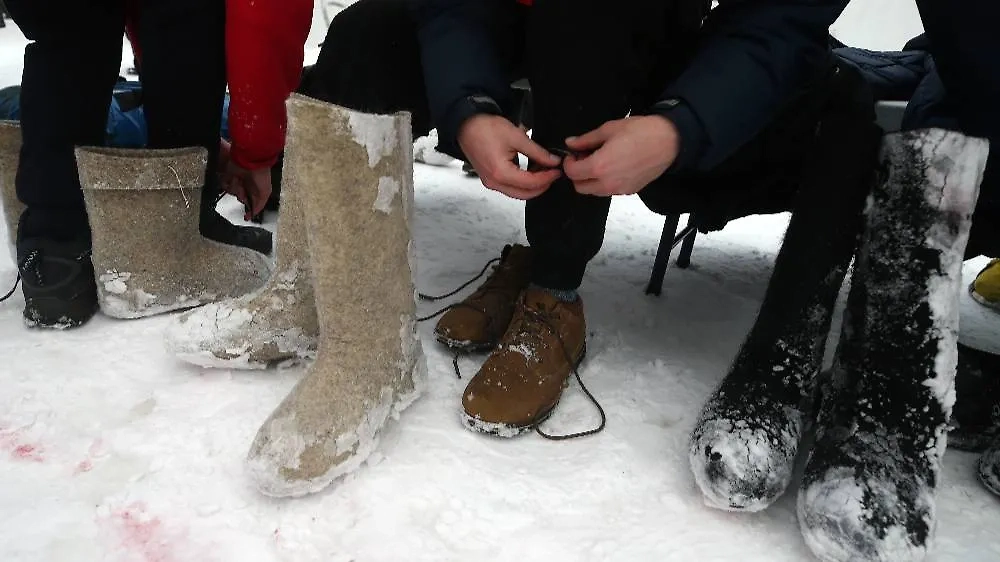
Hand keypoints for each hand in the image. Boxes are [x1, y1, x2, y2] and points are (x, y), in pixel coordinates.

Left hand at [218, 139, 272, 219]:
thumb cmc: (261, 175)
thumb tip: (253, 214)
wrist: (249, 160)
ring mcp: (237, 181)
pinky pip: (225, 184)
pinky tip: (234, 177)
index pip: (251, 203)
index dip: (249, 211)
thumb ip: (259, 205)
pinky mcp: (229, 176)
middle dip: (241, 195)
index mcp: (257, 190)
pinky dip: (229, 182)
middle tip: (243, 189)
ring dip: (236, 187)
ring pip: (232, 192)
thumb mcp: (265, 192)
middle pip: (240, 197)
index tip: (246, 217)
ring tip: (239, 180)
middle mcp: (247, 186)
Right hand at [457, 114, 562, 199]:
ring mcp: (490, 183)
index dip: (547, 178)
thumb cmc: (486, 128)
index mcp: (501, 173)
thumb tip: (553, 161)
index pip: (531, 183)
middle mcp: (494, 183)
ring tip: (543, 171)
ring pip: (517, 193)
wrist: (466, 125)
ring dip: (532, 185)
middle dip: (542, 186)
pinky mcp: (489, 179)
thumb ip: (537, 152)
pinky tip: (531, 171)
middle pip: (525, 194)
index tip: (558, 170)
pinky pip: (509, 187)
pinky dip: (522, 183)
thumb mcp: (516, 137)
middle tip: (553, 173)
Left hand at [562, 116, 679, 196]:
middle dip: (577, 174)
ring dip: (591, 180)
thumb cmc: (640, 131)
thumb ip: (586, 139)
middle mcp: (607, 183)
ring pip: (594, 191)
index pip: (572, 173)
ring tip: (600, 162)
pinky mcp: (630, 191)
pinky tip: (614, 167)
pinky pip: (610, 191)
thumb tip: (570, 143)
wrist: (669, 141)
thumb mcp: (609, 129)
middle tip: (584, 158)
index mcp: (599, 166)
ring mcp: (619, 189)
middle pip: (580, 187)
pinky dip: (605, 182)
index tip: (573, 154)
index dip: (569, 163)